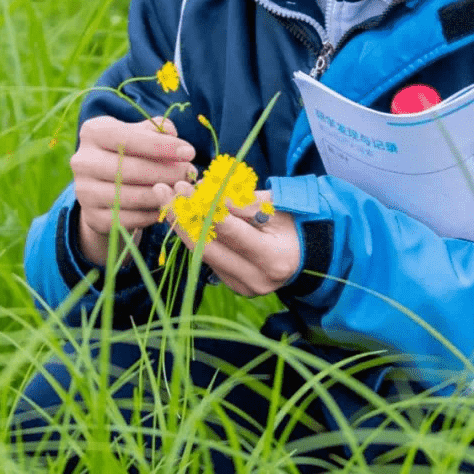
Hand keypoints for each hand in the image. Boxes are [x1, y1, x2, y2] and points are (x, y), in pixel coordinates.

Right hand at [71, 115, 195, 265]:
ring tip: (181, 190)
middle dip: (165, 172)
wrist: (106, 186)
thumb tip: (172, 135)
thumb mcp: (141, 134)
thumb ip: (158, 131)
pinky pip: (127, 219)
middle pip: (127, 169)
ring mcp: (84, 191)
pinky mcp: (92, 217)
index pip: (127, 137)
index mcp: (93, 132)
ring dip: (160, 195)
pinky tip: (165, 206)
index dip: (160, 146)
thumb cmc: (131, 152)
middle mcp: (82, 161)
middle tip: (189, 174)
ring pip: (128, 196)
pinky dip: (150, 214)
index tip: (189, 152)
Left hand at [152, 181, 302, 297]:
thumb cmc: (296, 222)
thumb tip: (204, 191)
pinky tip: (184, 215)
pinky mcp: (233, 286)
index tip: (187, 187)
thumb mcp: (275, 205)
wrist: (308, 253)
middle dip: (183, 216)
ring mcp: (242, 287)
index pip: (231, 232)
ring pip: (203, 254)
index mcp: (273, 259)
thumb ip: (241, 201)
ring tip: (167, 199)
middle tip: (164, 190)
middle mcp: (255, 279)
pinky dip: (196, 236)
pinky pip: (209, 259)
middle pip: (209, 247)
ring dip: (183, 225)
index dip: (205, 207)